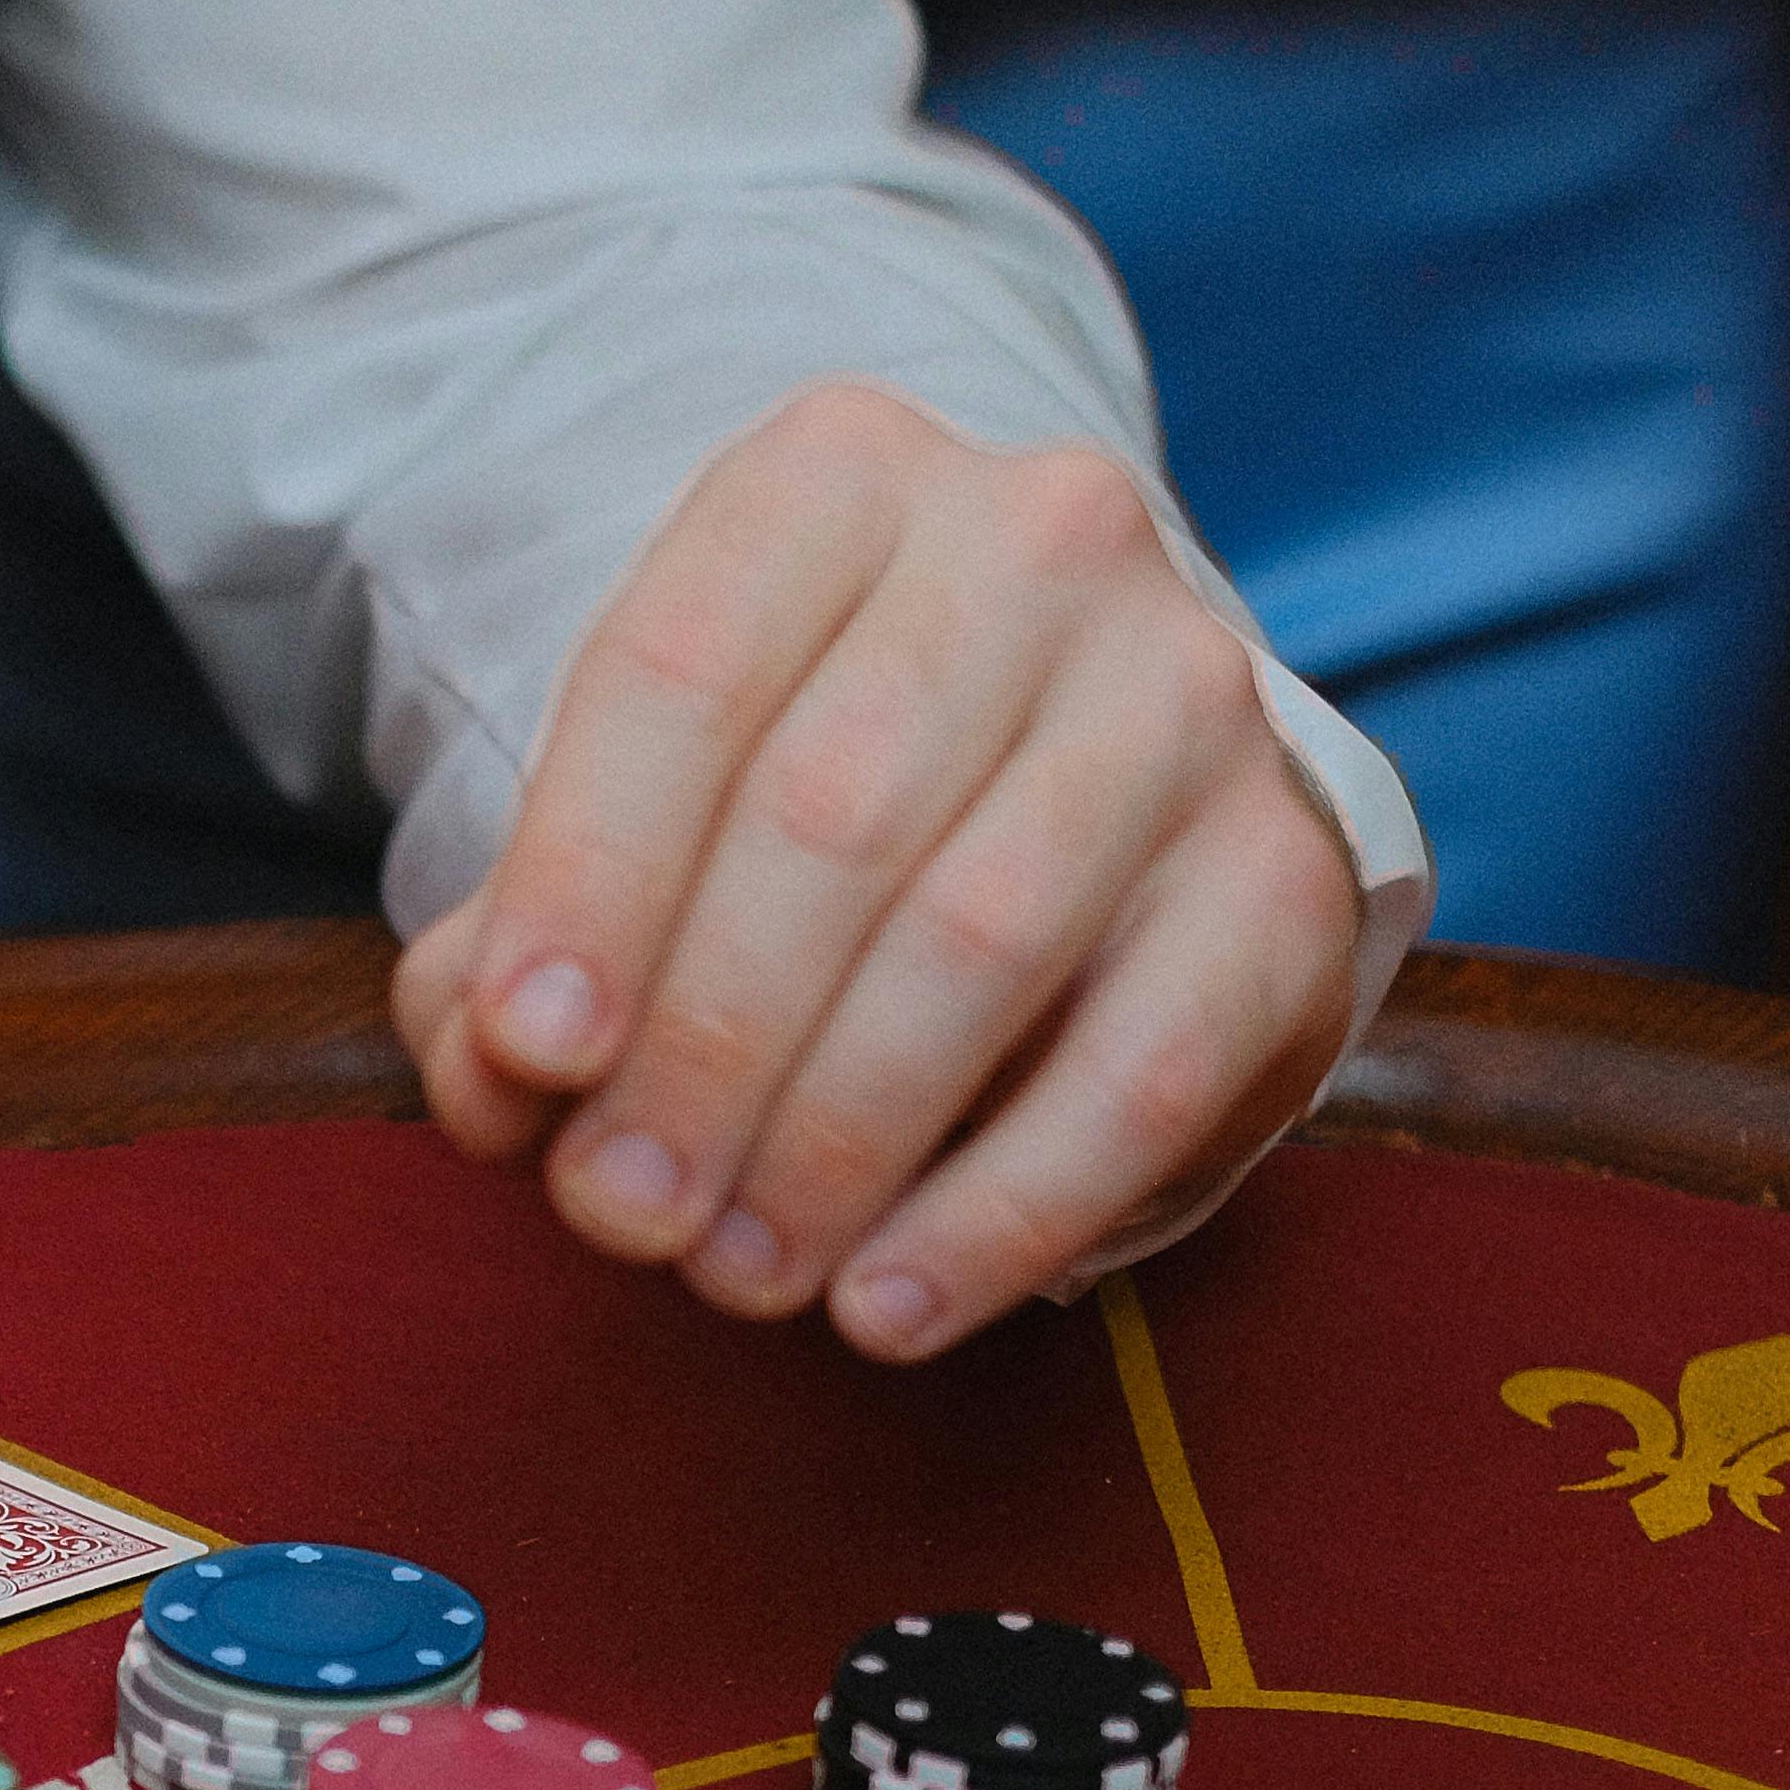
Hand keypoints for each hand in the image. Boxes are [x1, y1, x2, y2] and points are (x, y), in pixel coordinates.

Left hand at [390, 381, 1362, 1356]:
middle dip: (702, 1046)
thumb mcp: (636, 826)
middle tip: (618, 1213)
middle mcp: (1034, 542)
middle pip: (830, 815)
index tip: (525, 1058)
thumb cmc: (792, 804)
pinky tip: (885, 1306)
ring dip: (834, 1141)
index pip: (678, 672)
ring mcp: (1188, 692)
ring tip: (732, 1273)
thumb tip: (500, 1082)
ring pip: (983, 938)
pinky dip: (1001, 1210)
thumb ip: (524, 950)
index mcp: (833, 483)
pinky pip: (1146, 1066)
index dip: (586, 882)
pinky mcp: (1290, 868)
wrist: (1070, 771)